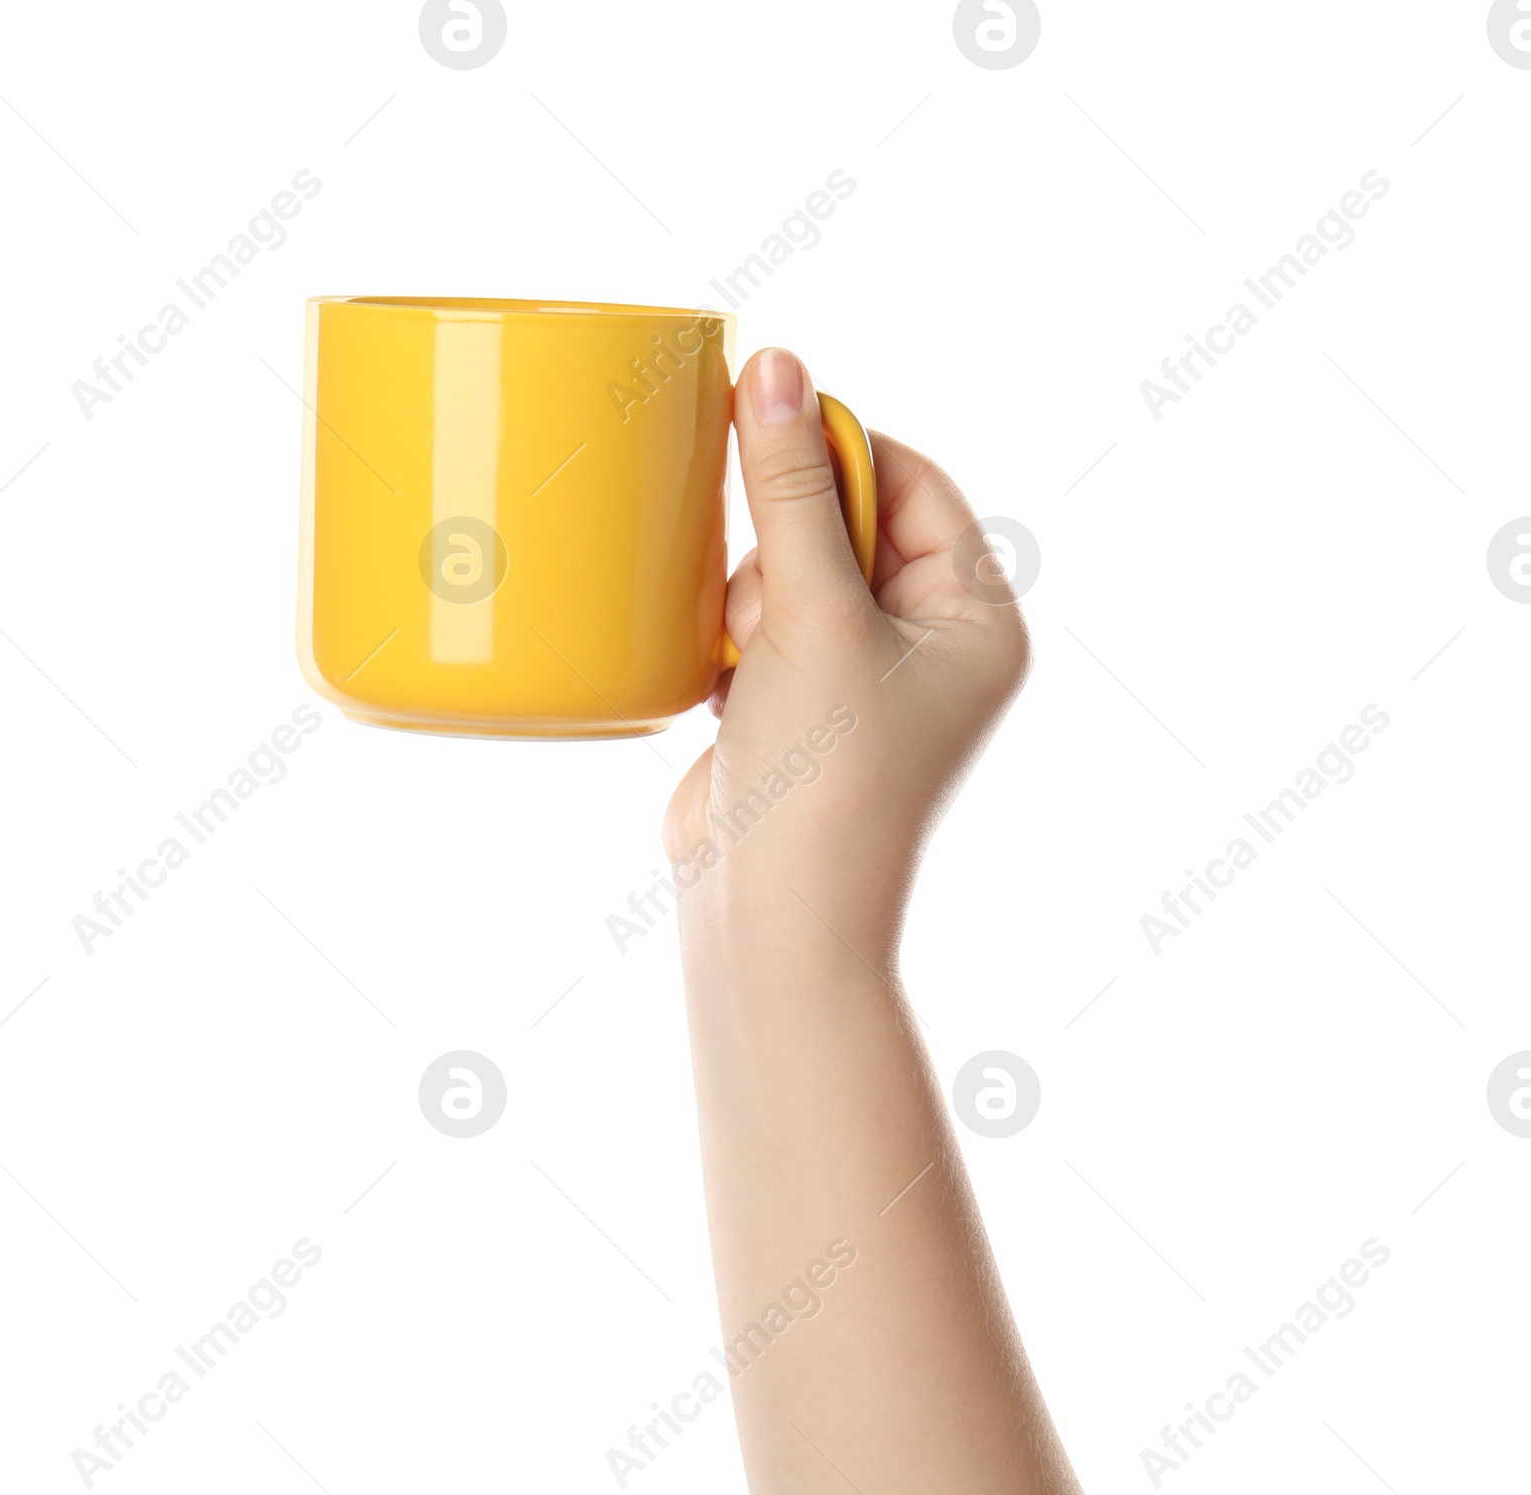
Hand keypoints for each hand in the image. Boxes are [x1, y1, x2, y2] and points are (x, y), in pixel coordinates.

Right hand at [664, 347, 1030, 958]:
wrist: (772, 918)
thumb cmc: (823, 777)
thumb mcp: (812, 616)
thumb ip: (791, 490)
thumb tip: (777, 367)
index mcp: (975, 620)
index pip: (913, 481)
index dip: (838, 447)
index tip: (759, 423)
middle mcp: (928, 646)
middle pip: (848, 521)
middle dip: (787, 543)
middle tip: (768, 600)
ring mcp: (859, 679)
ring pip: (791, 571)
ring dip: (754, 596)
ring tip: (751, 662)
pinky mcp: (796, 707)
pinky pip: (759, 624)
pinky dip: (732, 637)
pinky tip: (728, 682)